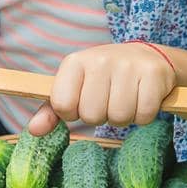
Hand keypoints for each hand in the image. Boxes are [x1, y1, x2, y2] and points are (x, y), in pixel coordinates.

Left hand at [26, 43, 176, 137]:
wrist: (147, 57)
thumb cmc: (104, 78)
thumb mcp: (75, 88)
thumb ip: (53, 110)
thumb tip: (34, 130)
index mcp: (75, 62)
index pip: (62, 105)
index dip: (74, 112)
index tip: (83, 101)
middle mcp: (100, 59)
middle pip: (92, 116)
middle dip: (101, 116)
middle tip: (109, 100)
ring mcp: (128, 65)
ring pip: (119, 118)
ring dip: (124, 117)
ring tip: (126, 99)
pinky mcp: (153, 74)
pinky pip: (143, 115)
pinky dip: (144, 116)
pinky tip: (142, 98)